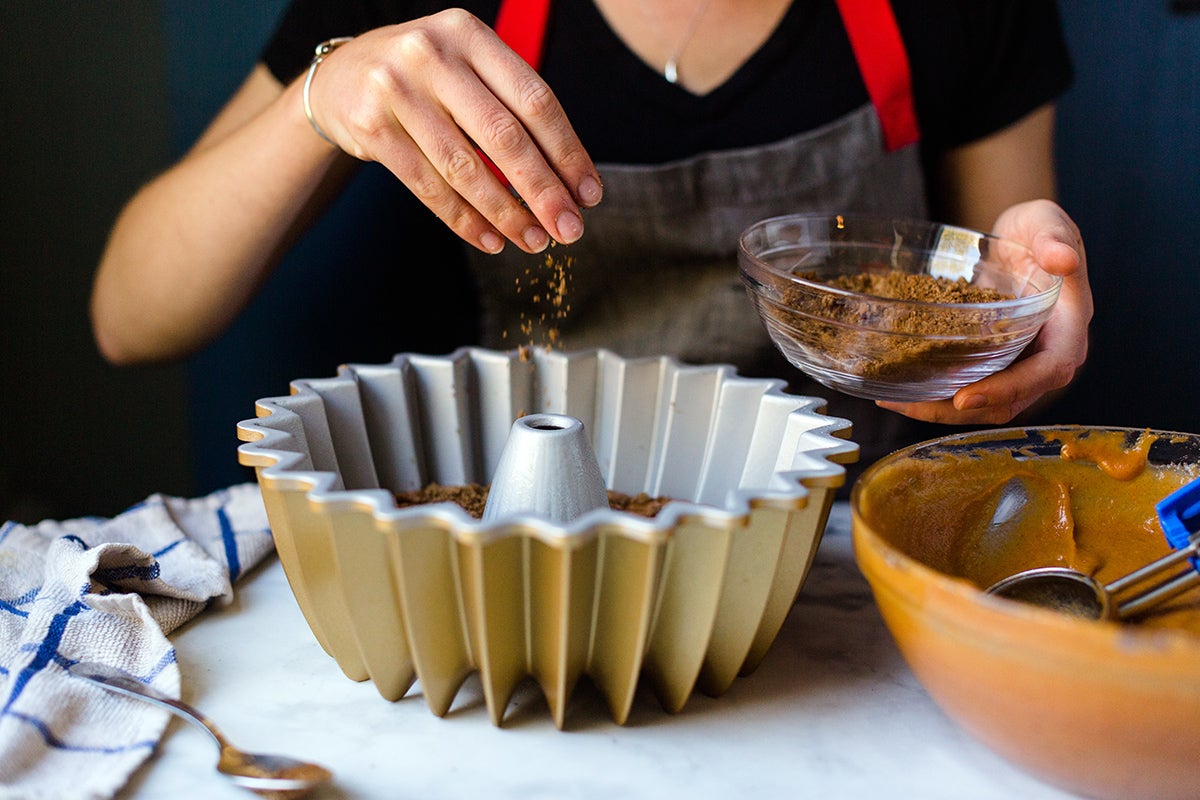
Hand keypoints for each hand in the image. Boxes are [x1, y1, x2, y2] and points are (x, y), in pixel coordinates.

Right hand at [303, 9, 602, 253]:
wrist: (341, 78)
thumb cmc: (424, 79)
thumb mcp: (466, 68)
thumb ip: (511, 107)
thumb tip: (569, 180)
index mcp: (470, 35)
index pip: (534, 99)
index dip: (567, 152)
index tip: (588, 193)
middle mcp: (433, 54)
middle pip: (504, 136)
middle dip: (543, 191)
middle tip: (569, 228)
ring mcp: (397, 89)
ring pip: (465, 168)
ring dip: (506, 214)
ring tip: (533, 240)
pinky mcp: (372, 127)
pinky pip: (428, 186)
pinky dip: (464, 220)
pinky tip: (490, 239)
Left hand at [878, 199, 1091, 423]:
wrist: (1019, 238)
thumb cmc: (1037, 230)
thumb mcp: (1046, 223)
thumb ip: (1055, 238)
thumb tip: (1064, 259)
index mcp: (1068, 328)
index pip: (1048, 371)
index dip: (1009, 388)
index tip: (966, 397)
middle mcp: (1046, 355)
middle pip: (1010, 399)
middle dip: (961, 410)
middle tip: (911, 404)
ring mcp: (1019, 364)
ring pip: (986, 402)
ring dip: (940, 408)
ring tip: (894, 400)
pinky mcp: (995, 363)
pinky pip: (969, 386)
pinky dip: (937, 392)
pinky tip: (898, 387)